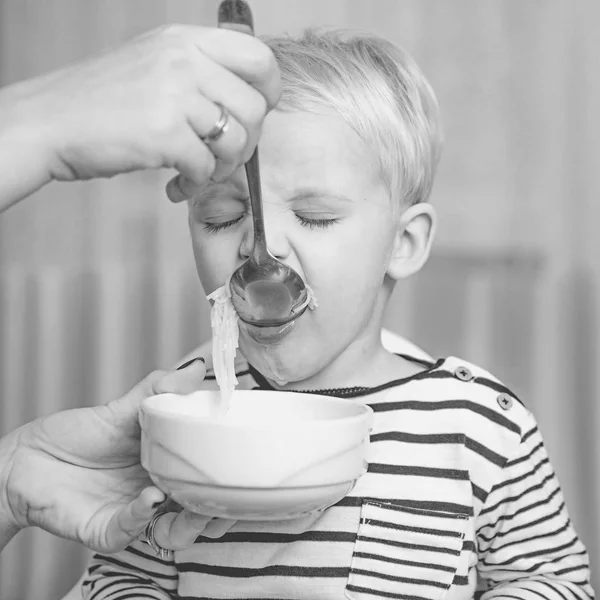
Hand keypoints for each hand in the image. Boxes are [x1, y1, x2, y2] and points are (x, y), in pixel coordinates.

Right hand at [0, 24, 280, 209]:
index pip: (259, 56)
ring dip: (223, 168)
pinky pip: (207, 167)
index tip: (255, 115)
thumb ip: (200, 72)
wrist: (49, 122)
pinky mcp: (163, 132)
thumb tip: (250, 96)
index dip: (269, 91)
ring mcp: (174, 94)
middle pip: (255, 108)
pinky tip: (176, 185)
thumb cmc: (103, 103)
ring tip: (197, 174)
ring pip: (236, 140)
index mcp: (185, 40)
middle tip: (223, 158)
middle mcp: (184, 60)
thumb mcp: (155, 64)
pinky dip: (196, 184)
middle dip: (247, 144)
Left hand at [0, 358, 223, 552]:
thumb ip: (161, 389)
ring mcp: (132, 512)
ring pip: (172, 530)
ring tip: (198, 504)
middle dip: (218, 508)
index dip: (227, 477)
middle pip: (197, 507)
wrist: (27, 457)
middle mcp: (155, 491)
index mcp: (165, 464)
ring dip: (189, 521)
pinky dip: (142, 514)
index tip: (247, 463)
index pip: (204, 475)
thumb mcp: (124, 408)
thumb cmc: (78, 434)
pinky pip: (131, 530)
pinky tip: (150, 497)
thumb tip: (198, 368)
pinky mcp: (105, 529)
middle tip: (232, 495)